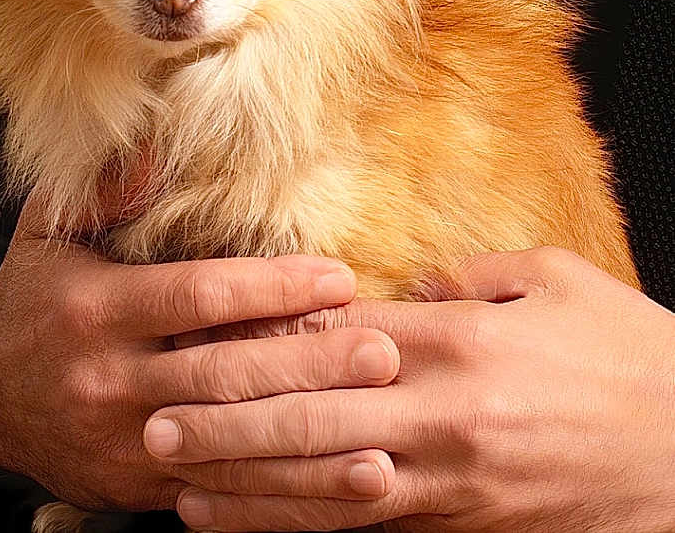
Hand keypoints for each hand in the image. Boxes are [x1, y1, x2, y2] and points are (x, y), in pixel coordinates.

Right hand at [0, 178, 402, 512]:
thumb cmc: (29, 296)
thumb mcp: (48, 230)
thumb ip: (106, 189)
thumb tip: (163, 146)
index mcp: (95, 311)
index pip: (198, 295)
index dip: (271, 286)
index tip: (338, 276)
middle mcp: (109, 381)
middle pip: (224, 375)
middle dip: (308, 364)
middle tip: (382, 350)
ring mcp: (124, 442)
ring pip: (229, 448)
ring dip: (308, 446)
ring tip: (382, 437)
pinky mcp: (137, 485)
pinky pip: (216, 494)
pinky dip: (276, 495)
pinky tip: (330, 492)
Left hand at [147, 248, 674, 531]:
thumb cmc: (630, 353)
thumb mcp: (559, 280)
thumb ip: (476, 274)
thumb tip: (420, 281)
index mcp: (458, 338)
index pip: (336, 336)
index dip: (264, 339)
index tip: (204, 340)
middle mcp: (439, 409)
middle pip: (310, 411)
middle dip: (226, 418)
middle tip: (154, 423)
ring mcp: (447, 475)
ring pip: (322, 479)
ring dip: (243, 479)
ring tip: (176, 480)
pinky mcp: (461, 522)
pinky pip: (364, 523)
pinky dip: (299, 522)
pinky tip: (249, 523)